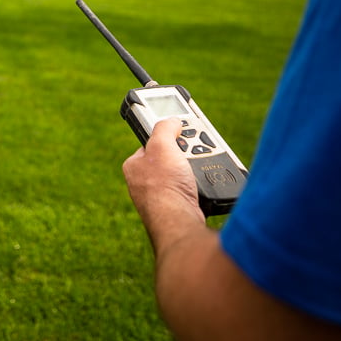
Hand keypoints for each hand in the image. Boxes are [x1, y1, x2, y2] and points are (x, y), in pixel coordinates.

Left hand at [123, 117, 204, 250]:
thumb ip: (164, 128)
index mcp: (134, 166)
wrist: (178, 220)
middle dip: (187, 153)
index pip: (152, 143)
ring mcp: (161, 197)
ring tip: (206, 164)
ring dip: (198, 167)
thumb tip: (172, 120)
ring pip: (184, 173)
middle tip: (197, 150)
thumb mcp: (161, 145)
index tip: (181, 133)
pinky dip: (202, 184)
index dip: (168, 136)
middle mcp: (144, 182)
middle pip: (171, 158)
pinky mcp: (178, 208)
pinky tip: (206, 183)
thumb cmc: (164, 184)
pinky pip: (193, 189)